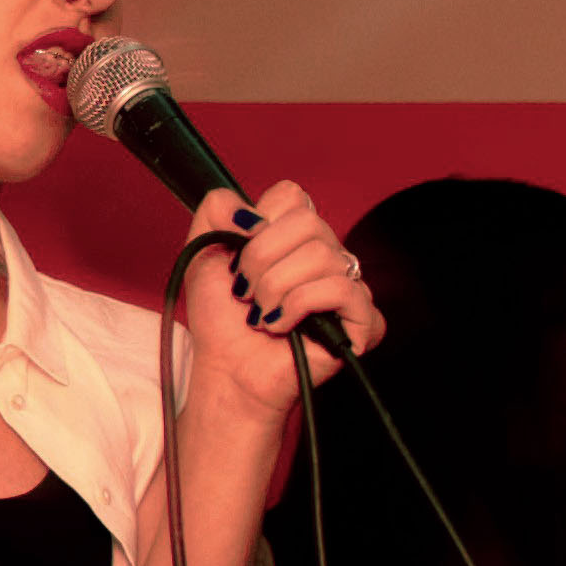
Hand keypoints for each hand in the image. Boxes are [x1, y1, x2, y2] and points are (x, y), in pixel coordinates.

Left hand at [174, 180, 383, 420]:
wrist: (226, 370)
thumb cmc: (221, 319)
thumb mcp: (203, 252)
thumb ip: (216, 210)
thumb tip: (246, 206)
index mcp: (294, 235)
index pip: (291, 196)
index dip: (257, 224)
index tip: (238, 256)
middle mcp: (325, 254)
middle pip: (307, 222)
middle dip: (261, 259)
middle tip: (246, 290)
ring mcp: (347, 285)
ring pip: (320, 255)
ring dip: (274, 288)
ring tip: (261, 312)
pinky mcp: (362, 319)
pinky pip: (341, 289)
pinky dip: (299, 305)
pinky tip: (281, 324)